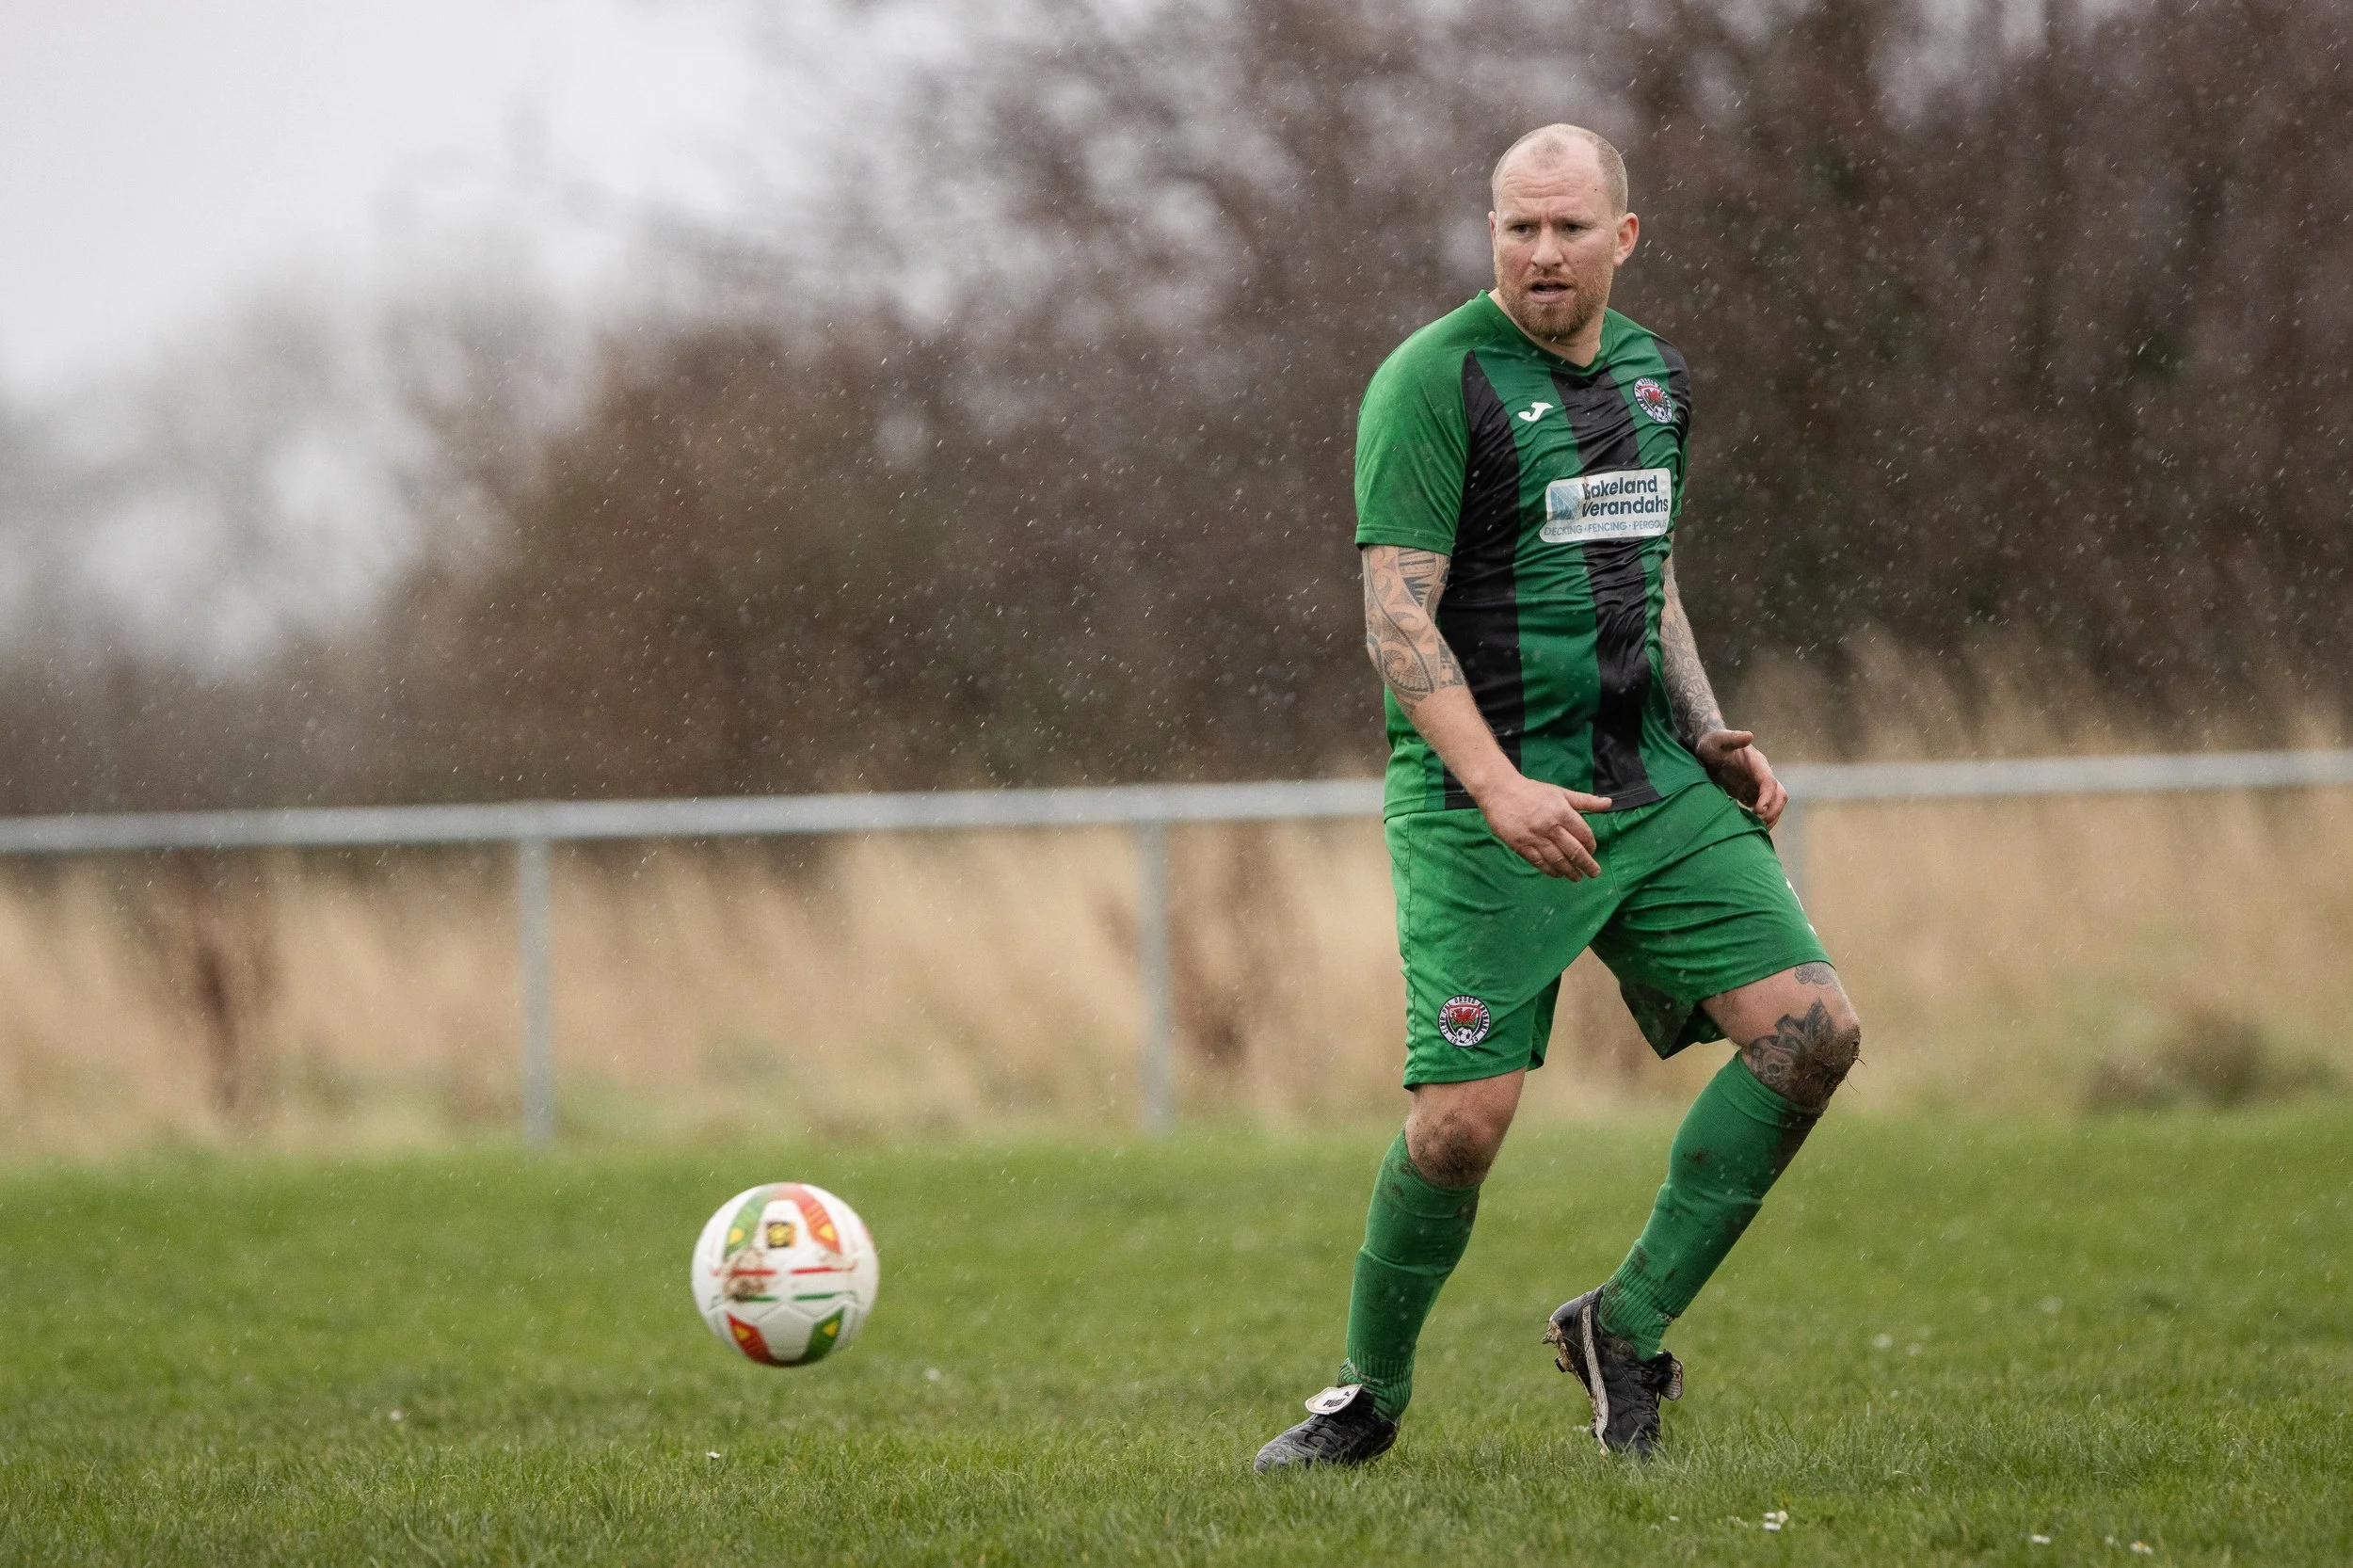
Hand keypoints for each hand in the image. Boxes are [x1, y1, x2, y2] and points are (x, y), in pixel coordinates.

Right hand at [1473, 772, 1613, 878]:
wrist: (1500, 791)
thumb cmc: (1532, 791)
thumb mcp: (1560, 792)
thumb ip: (1585, 800)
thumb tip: (1609, 803)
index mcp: (1562, 812)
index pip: (1583, 834)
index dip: (1591, 845)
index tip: (1592, 851)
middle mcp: (1550, 826)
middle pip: (1573, 851)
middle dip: (1586, 864)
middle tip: (1594, 873)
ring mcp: (1535, 837)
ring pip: (1557, 860)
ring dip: (1569, 871)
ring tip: (1577, 878)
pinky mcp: (1521, 845)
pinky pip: (1539, 862)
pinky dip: (1550, 870)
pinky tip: (1557, 874)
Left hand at [1694, 728, 1786, 827]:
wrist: (1709, 749)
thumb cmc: (1712, 743)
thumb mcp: (1718, 740)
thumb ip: (1732, 738)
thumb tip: (1749, 735)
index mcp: (1757, 763)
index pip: (1769, 781)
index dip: (1767, 797)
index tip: (1758, 810)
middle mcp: (1761, 775)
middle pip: (1779, 795)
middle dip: (1773, 810)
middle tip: (1758, 822)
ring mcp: (1757, 786)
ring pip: (1775, 804)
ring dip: (1771, 817)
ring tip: (1756, 828)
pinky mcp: (1750, 794)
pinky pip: (1764, 810)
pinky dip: (1762, 819)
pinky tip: (1750, 827)